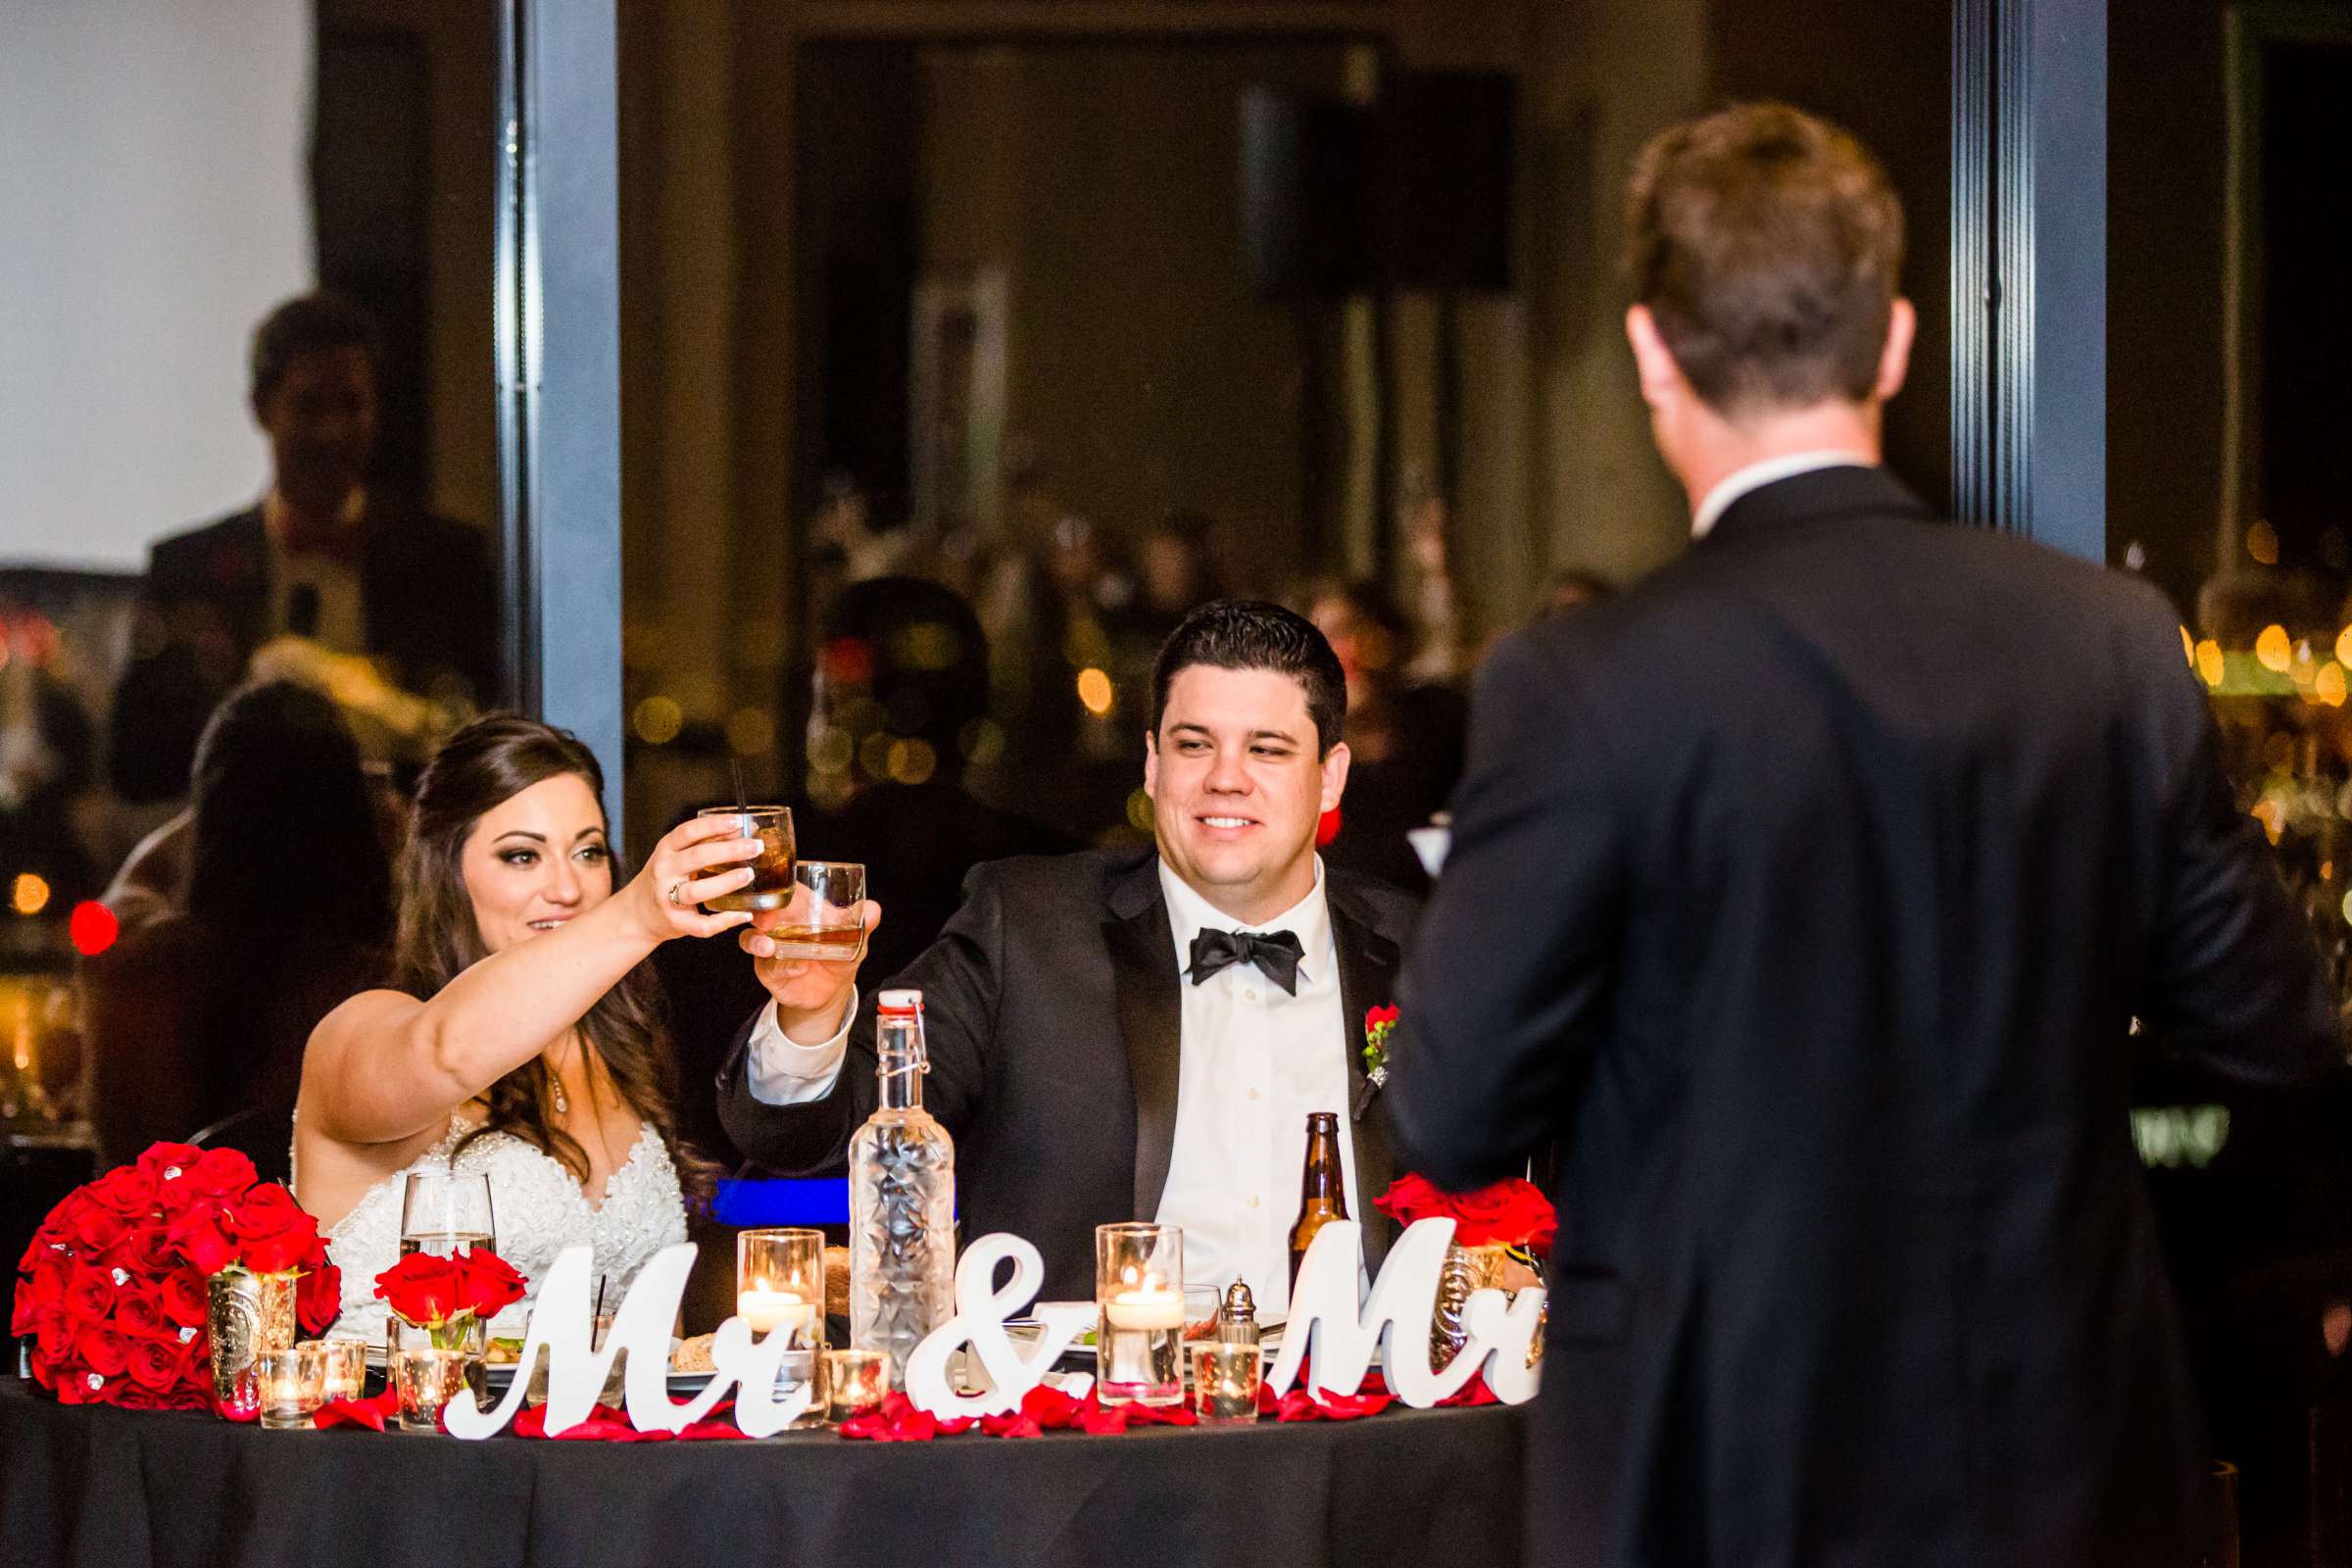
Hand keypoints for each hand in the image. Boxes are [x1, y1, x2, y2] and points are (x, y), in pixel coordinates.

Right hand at [623, 813, 763, 943]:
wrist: (638, 913)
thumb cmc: (665, 878)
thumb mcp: (678, 855)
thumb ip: (706, 842)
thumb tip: (742, 830)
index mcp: (666, 850)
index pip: (688, 832)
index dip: (712, 825)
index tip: (736, 820)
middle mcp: (664, 872)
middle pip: (696, 857)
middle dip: (728, 850)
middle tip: (755, 847)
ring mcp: (667, 898)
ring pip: (697, 891)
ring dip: (725, 882)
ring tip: (748, 875)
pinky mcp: (676, 922)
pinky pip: (702, 925)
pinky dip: (724, 921)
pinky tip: (744, 914)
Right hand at [743, 900, 880, 1039]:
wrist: (832, 992)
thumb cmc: (839, 956)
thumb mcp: (855, 940)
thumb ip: (863, 925)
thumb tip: (873, 909)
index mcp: (798, 910)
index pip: (784, 891)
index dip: (779, 887)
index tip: (781, 887)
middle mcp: (779, 925)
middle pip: (761, 912)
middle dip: (761, 913)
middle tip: (766, 918)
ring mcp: (770, 946)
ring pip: (752, 938)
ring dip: (757, 941)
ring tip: (769, 947)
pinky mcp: (768, 970)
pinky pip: (768, 966)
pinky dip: (782, 966)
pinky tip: (798, 968)